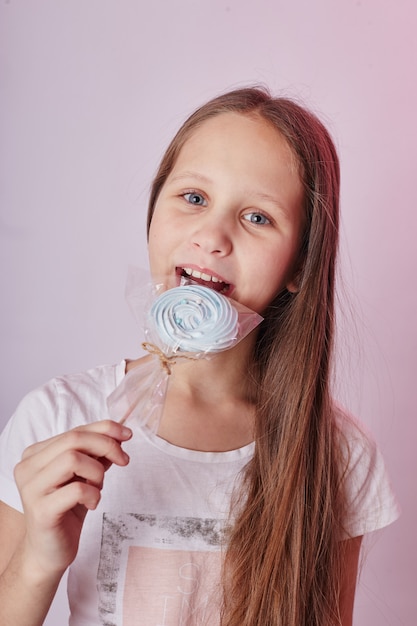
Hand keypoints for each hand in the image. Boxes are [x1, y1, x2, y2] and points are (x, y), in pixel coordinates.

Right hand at [13, 420, 131, 579]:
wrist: (49, 551)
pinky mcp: (41, 510)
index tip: (127, 435)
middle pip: (73, 440)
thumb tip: (119, 435)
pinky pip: (76, 489)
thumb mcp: (85, 475)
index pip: (74, 430)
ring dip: (97, 472)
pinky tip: (92, 503)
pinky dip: (93, 494)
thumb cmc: (67, 509)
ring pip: (72, 459)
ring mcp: (32, 488)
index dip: (104, 429)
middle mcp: (28, 467)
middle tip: (123, 460)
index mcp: (36, 454)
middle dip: (106, 445)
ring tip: (98, 487)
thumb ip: (96, 454)